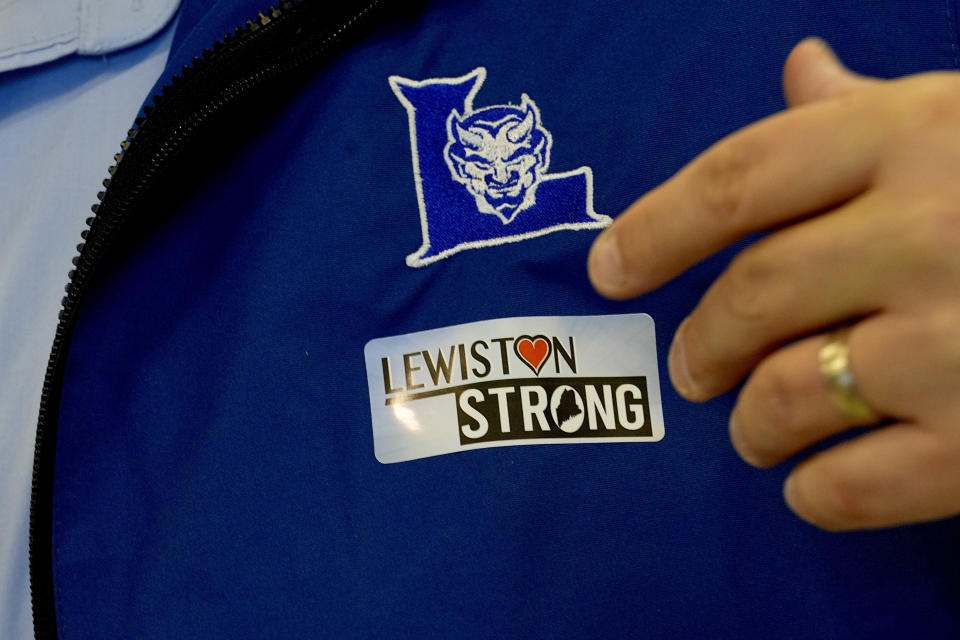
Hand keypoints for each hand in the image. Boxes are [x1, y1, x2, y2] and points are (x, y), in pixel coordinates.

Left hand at [587, 38, 959, 530]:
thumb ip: (870, 108)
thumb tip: (800, 69)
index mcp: (912, 137)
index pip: (737, 179)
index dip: (653, 229)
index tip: (607, 270)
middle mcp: (930, 230)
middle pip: (750, 293)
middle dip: (700, 342)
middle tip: (690, 366)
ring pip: (790, 393)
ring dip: (749, 423)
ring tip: (748, 429)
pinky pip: (860, 485)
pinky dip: (816, 494)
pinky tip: (810, 485)